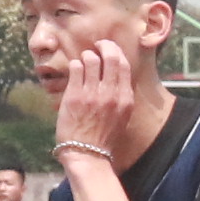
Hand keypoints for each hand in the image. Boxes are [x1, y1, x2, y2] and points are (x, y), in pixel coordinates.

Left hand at [54, 39, 135, 160]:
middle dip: (103, 47)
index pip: (124, 65)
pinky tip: (74, 68)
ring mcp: (92, 94)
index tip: (109, 48)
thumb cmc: (103, 136)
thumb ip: (120, 95)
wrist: (87, 155)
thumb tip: (115, 75)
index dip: (116, 52)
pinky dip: (75, 64)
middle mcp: (111, 93)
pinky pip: (75, 69)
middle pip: (110, 58)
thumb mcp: (121, 116)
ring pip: (91, 60)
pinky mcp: (74, 96)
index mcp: (125, 98)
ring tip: (83, 60)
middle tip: (97, 46)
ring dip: (87, 56)